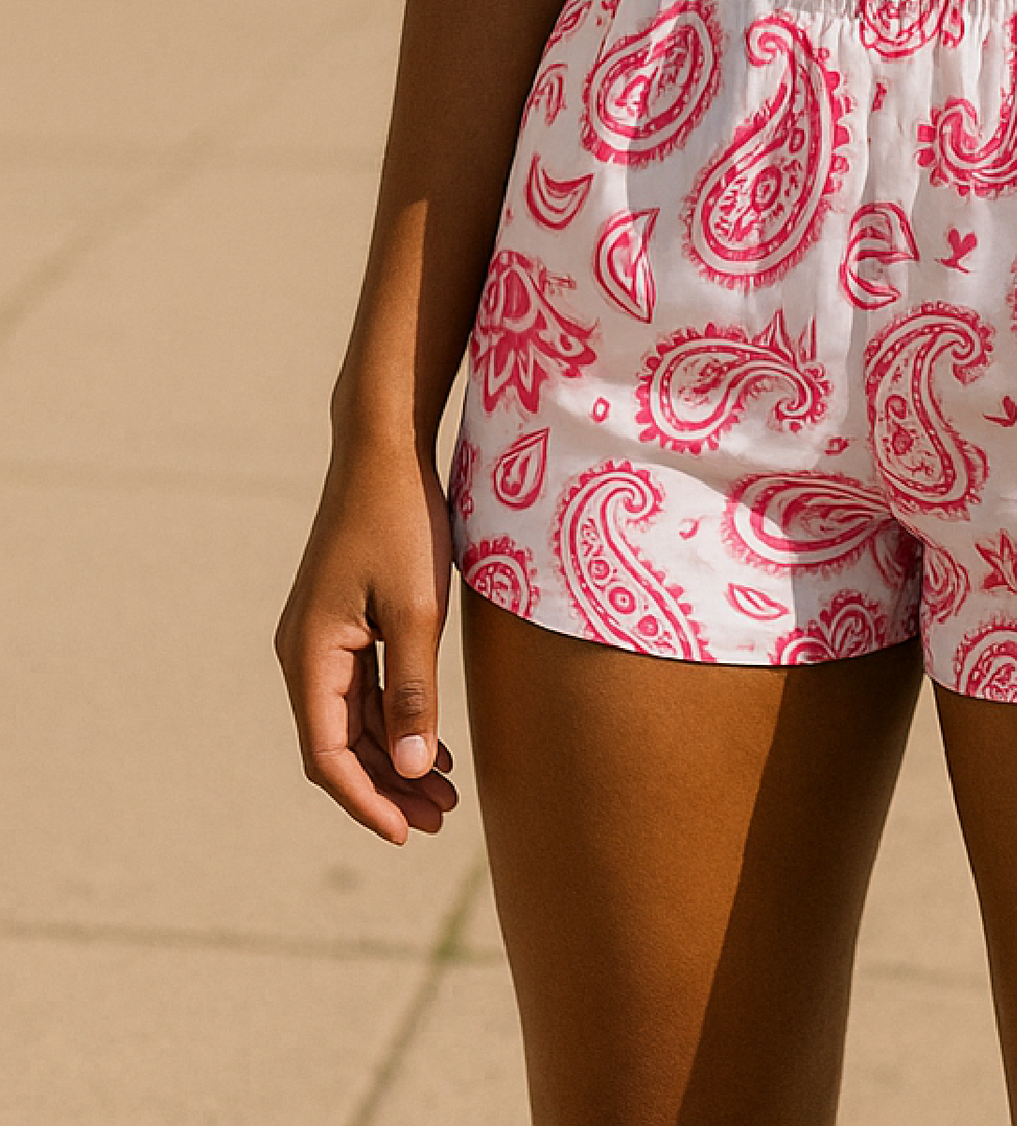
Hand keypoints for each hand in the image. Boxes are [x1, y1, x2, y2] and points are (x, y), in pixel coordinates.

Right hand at [275, 437, 460, 844]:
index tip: (405, 834)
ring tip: (444, 795)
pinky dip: (393, 721)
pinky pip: (361, 691)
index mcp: (310, 654)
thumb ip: (413, 691)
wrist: (385, 450)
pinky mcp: (342, 624)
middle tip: (440, 820)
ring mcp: (321, 638)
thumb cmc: (402, 520)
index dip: (366, 800)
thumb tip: (411, 769)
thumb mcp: (416, 609)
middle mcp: (304, 653)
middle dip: (386, 788)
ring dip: (392, 759)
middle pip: (339, 744)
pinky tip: (431, 745)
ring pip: (351, 721)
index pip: (328, 754)